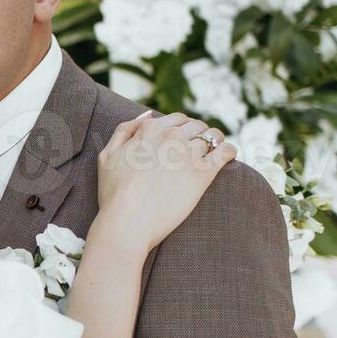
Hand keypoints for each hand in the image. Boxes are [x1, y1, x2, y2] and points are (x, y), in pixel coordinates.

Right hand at [95, 110, 235, 251]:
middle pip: (196, 125)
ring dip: (214, 143)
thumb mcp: (107, 155)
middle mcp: (170, 135)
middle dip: (198, 134)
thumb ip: (124, 130)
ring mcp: (188, 152)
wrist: (127, 222)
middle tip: (197, 150)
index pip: (176, 119)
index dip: (181, 130)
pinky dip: (229, 151)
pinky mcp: (203, 172)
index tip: (182, 142)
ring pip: (213, 135)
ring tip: (212, 155)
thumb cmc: (114, 193)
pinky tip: (227, 158)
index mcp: (149, 129)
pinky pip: (226, 151)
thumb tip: (147, 115)